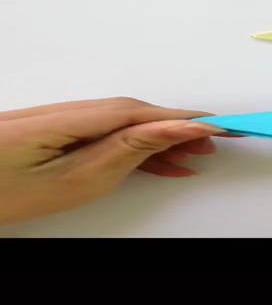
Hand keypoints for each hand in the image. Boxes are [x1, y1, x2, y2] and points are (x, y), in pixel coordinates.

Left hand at [0, 97, 231, 223]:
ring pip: (124, 124)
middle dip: (178, 127)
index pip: (137, 112)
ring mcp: (60, 120)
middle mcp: (63, 110)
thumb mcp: (74, 180)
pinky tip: (161, 161)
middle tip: (217, 139)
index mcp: (62, 119)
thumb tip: (168, 129)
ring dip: (161, 139)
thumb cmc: (5, 194)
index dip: (180, 118)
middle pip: (135, 113)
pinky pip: (108, 134)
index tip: (216, 125)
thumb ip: (125, 150)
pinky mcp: (59, 132)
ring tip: (196, 155)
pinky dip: (136, 147)